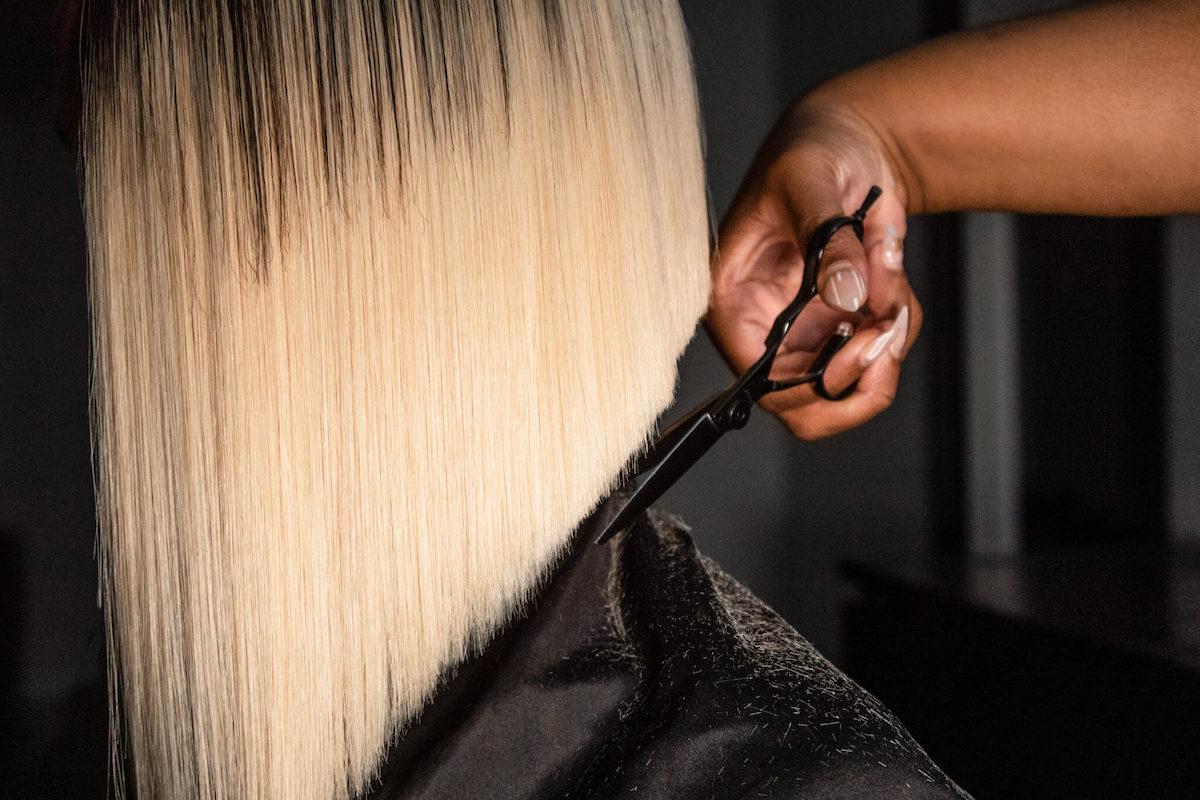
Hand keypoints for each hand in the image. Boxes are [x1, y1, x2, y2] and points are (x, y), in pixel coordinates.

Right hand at [707, 100, 920, 439]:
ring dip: (888, 339)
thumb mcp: (812, 183)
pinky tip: (890, 272)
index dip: (811, 384)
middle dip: (860, 375)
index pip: (758, 379)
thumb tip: (844, 295)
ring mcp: (806, 330)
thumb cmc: (811, 151)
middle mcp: (765, 325)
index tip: (860, 345)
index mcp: (734, 299)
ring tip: (889, 277)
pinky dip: (901, 320)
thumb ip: (829, 241)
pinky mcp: (841, 324)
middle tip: (887, 327)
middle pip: (807, 406)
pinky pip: (880, 355)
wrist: (854, 141)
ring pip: (851, 385)